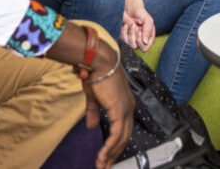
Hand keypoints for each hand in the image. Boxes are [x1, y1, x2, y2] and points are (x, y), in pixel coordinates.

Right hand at [85, 41, 134, 168]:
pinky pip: (116, 135)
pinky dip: (109, 148)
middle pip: (124, 138)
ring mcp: (126, 110)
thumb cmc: (95, 75)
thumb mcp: (93, 97)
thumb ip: (94, 112)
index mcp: (124, 105)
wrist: (99, 62)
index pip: (123, 130)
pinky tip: (102, 156)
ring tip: (101, 166)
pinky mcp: (120, 111)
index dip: (115, 145)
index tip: (106, 157)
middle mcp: (129, 109)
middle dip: (114, 154)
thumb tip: (91, 126)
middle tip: (104, 167)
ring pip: (121, 139)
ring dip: (110, 154)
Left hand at [121, 6, 155, 50]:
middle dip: (133, 36)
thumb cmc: (142, 14)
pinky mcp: (124, 36)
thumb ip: (148, 30)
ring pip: (128, 44)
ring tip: (132, 24)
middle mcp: (140, 40)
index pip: (144, 48)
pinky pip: (122, 38)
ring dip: (130, 33)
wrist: (132, 8)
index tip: (140, 31)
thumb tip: (145, 42)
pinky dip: (124, 30)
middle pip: (135, 47)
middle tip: (136, 27)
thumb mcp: (148, 20)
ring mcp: (131, 39)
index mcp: (148, 39)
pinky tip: (126, 25)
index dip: (141, 41)